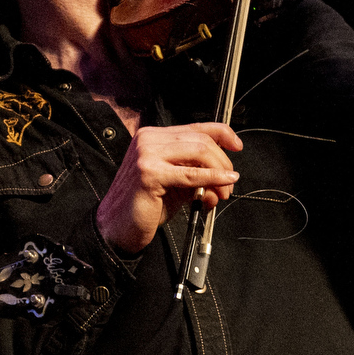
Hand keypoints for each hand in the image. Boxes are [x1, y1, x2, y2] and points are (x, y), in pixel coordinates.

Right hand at [95, 122, 242, 254]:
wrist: (117, 227)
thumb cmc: (143, 207)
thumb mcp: (177, 185)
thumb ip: (199, 176)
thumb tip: (226, 179)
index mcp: (153, 137)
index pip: (195, 127)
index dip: (222, 133)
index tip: (236, 145)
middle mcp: (148, 140)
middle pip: (201, 139)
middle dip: (223, 161)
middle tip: (230, 183)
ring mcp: (147, 154)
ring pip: (199, 152)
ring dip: (219, 171)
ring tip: (224, 190)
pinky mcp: (149, 173)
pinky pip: (191, 174)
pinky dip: (212, 178)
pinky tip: (222, 183)